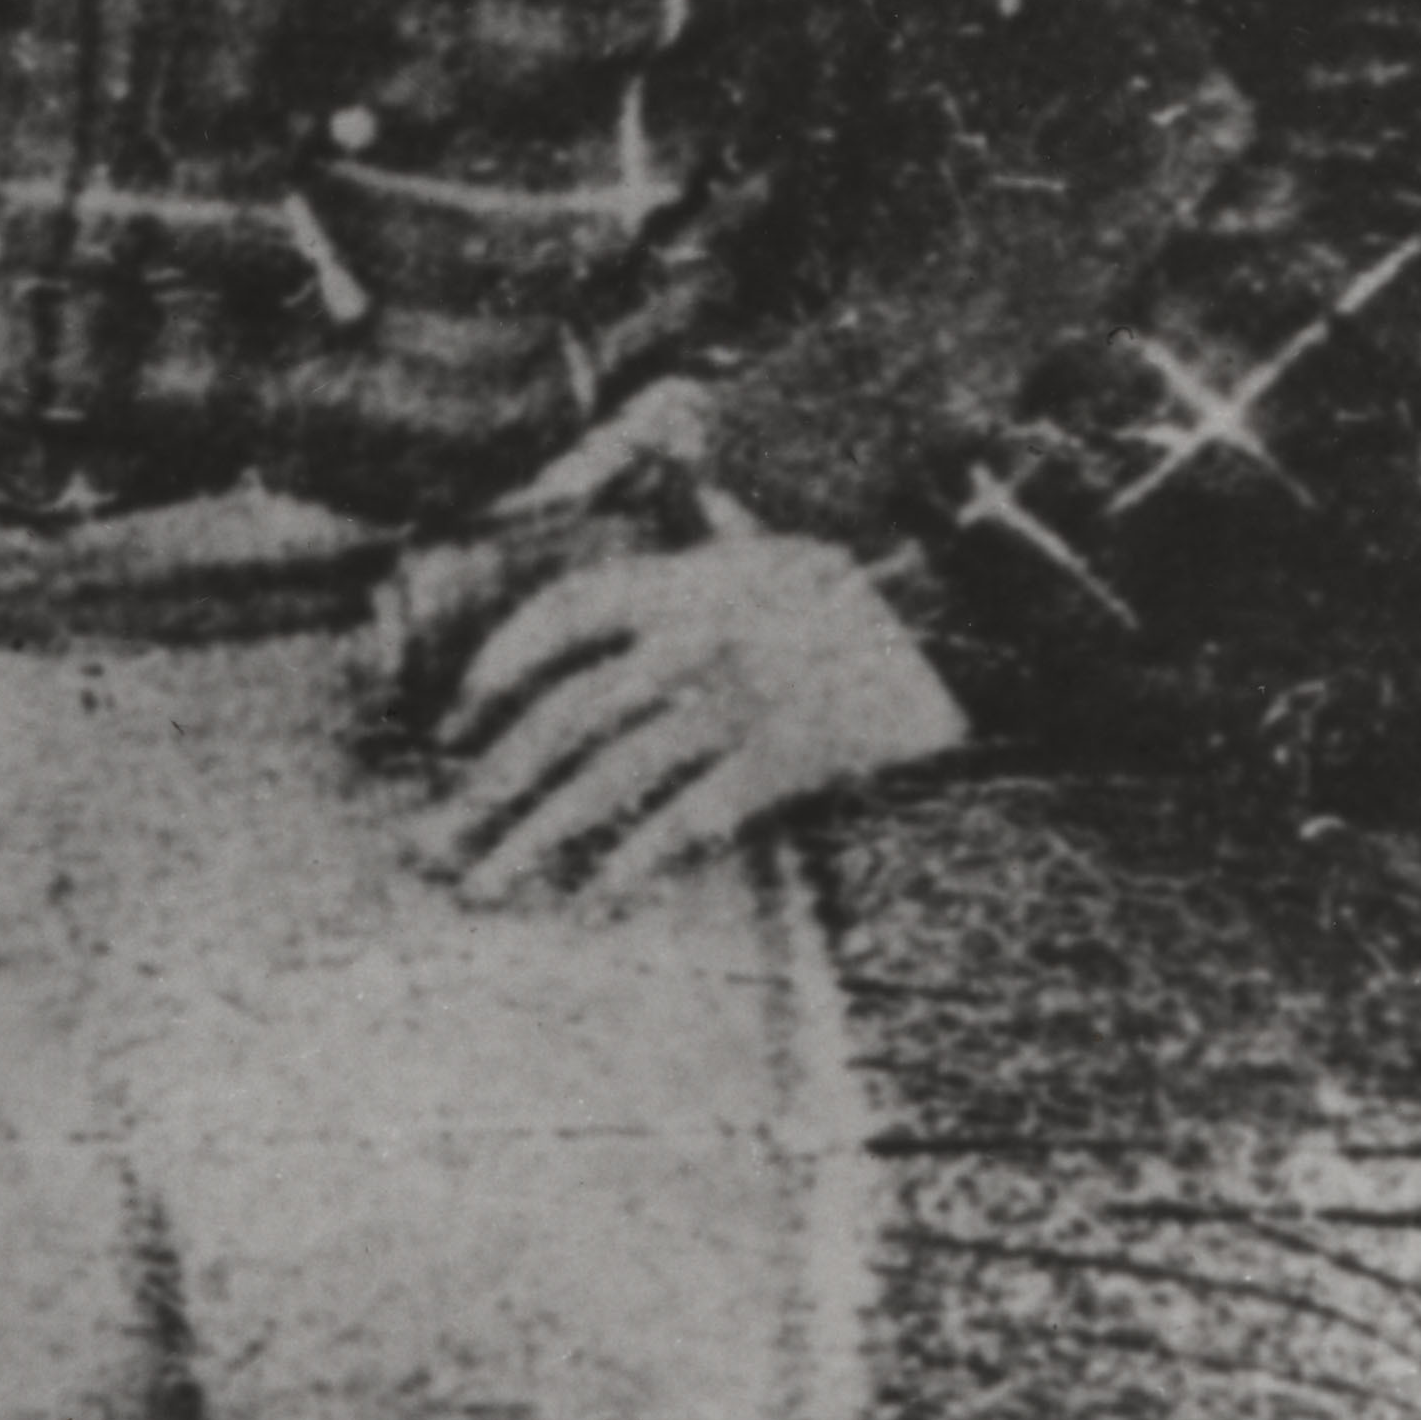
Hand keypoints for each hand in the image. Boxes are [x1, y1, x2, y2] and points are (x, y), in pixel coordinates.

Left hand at [399, 504, 964, 906]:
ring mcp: (739, 698)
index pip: (560, 615)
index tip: (454, 724)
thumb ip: (713, 544)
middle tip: (435, 841)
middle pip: (564, 714)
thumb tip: (677, 518)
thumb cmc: (881, 584)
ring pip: (609, 776)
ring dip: (535, 836)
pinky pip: (689, 817)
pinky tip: (593, 901)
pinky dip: (635, 860)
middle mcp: (697, 634)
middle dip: (490, 785)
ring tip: (484, 883)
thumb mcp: (783, 544)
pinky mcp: (787, 756)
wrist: (984, 611)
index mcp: (690, 575)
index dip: (495, 667)